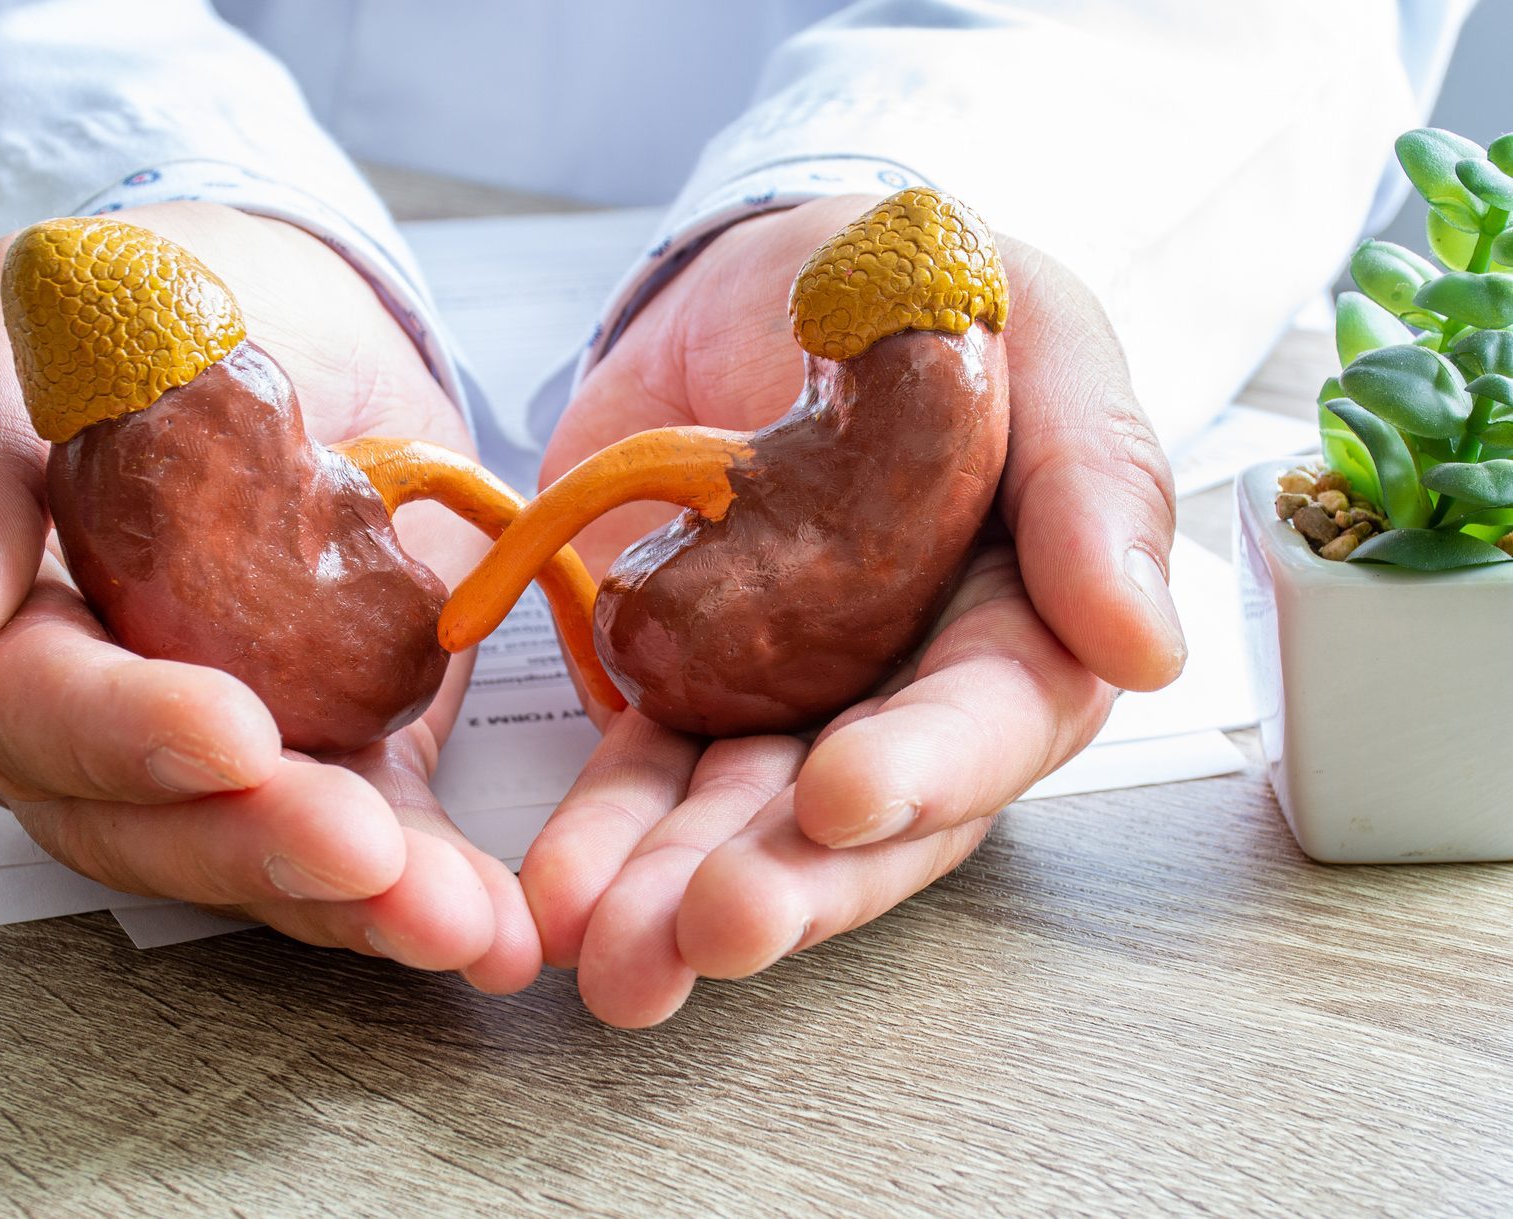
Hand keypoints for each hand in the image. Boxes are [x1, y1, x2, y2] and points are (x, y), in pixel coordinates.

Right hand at [0, 203, 538, 991]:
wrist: (276, 309)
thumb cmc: (121, 317)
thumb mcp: (8, 356)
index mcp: (0, 641)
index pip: (40, 714)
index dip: (128, 734)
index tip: (229, 733)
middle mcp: (105, 729)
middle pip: (157, 824)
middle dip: (263, 847)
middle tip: (366, 855)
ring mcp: (231, 755)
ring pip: (270, 857)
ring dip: (364, 901)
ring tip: (460, 923)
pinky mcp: (342, 753)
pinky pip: (377, 834)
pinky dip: (434, 881)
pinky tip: (496, 928)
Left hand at [524, 196, 1184, 1024]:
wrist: (766, 269)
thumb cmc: (927, 290)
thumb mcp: (1037, 333)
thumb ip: (1096, 473)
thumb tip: (1143, 648)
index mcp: (1029, 616)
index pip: (996, 715)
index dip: (928, 766)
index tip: (840, 797)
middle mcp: (915, 688)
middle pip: (868, 818)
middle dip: (790, 880)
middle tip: (707, 931)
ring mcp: (795, 702)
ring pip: (747, 821)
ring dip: (679, 891)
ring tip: (613, 955)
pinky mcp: (688, 689)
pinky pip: (646, 773)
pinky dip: (604, 830)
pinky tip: (560, 891)